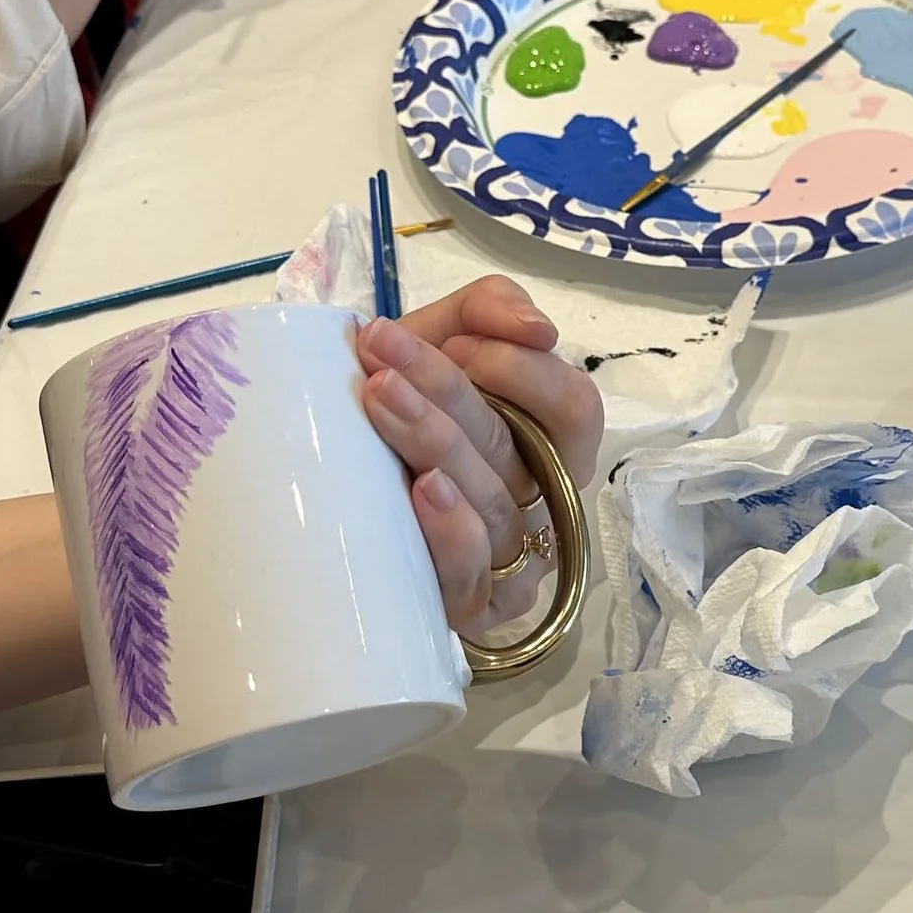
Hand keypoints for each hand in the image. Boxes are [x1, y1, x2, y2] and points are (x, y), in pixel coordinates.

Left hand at [356, 277, 603, 635]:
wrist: (337, 500)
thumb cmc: (407, 408)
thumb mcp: (442, 342)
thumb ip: (488, 309)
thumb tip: (538, 328)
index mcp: (552, 441)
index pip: (575, 407)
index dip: (524, 372)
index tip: (458, 343)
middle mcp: (542, 500)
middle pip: (516, 448)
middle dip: (448, 391)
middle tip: (381, 353)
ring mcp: (510, 558)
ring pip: (489, 502)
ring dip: (434, 442)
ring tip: (378, 397)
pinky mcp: (471, 603)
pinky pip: (473, 574)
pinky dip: (453, 531)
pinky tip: (421, 491)